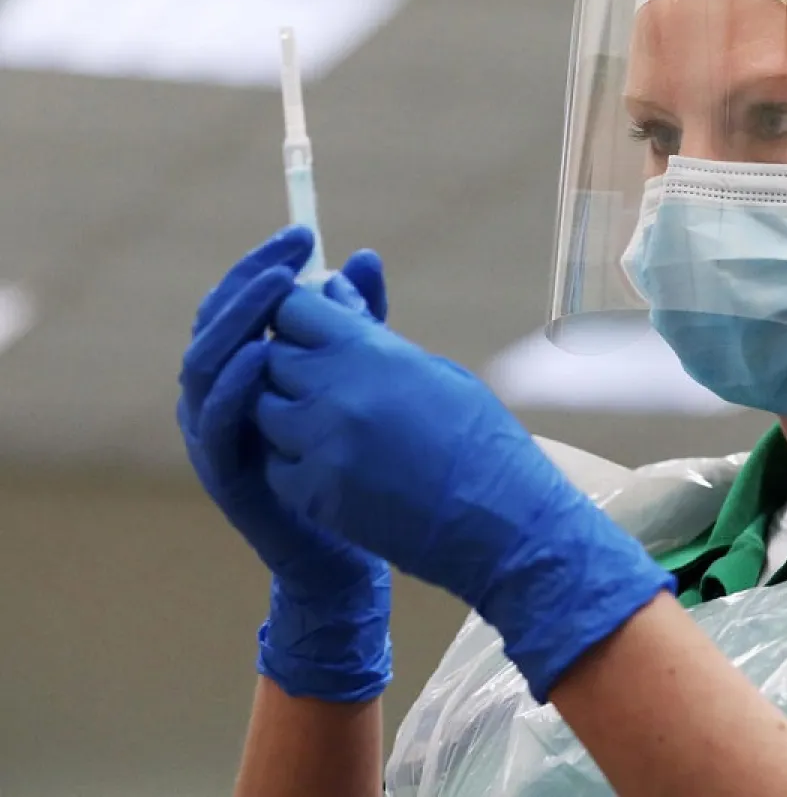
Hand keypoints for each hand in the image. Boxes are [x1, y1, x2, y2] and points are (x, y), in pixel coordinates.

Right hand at [177, 228, 392, 701]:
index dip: (263, 266)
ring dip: (238, 321)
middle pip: (214, 323)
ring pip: (203, 364)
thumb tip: (363, 256)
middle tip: (292, 251)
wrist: (353, 547)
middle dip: (251, 279)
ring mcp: (216, 436)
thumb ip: (356, 320)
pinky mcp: (227, 475)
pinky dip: (233, 386)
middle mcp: (219, 396)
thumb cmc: (355, 459)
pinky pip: (216, 424)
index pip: (237, 302)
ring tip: (276, 289)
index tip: (303, 235)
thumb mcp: (360, 376)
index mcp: (245, 368)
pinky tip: (261, 357)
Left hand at [254, 286, 674, 700]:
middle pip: (271, 358)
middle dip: (290, 360)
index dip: (298, 314)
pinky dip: (290, 457)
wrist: (501, 519)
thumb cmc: (482, 437)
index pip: (292, 310)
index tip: (312, 326)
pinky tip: (326, 460)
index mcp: (370, 353)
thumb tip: (334, 290)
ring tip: (326, 420)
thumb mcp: (433, 370)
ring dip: (285, 409)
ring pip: (263, 410)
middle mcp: (333, 394)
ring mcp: (317, 447)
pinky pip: (274, 462)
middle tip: (322, 376)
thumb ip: (371, 335)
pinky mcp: (310, 495)